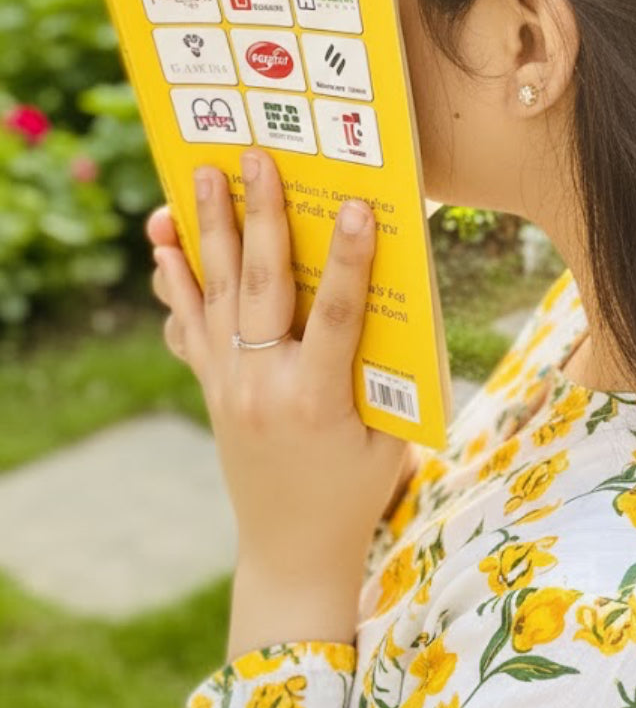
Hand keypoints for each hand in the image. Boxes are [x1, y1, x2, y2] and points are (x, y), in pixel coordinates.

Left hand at [149, 149, 411, 650]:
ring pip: (217, 292)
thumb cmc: (357, 490)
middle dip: (261, 215)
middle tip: (256, 158)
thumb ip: (393, 370)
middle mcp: (263, 386)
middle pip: (263, 285)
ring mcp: (228, 385)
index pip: (337, 315)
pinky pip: (189, 323)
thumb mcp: (390, 436)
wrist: (292, 549)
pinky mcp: (211, 386)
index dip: (349, 260)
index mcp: (318, 400)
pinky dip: (176, 279)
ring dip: (211, 228)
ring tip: (202, 174)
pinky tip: (164, 241)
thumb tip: (398, 292)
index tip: (357, 208)